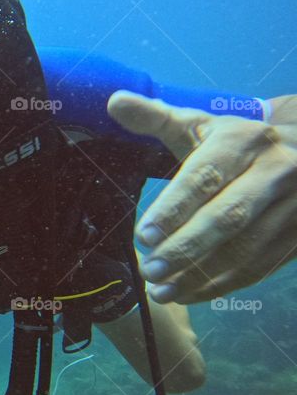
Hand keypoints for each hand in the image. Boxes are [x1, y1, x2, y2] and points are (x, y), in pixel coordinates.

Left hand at [107, 90, 296, 302]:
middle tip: (150, 271)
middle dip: (186, 248)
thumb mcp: (198, 124)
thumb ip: (155, 118)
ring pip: (246, 248)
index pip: (205, 177)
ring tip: (161, 291)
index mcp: (244, 139)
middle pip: (228, 216)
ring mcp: (294, 204)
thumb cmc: (234, 142)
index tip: (143, 235)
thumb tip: (115, 102)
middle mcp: (276, 170)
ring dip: (201, 275)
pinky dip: (222, 284)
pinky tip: (188, 293)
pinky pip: (260, 266)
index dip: (174, 208)